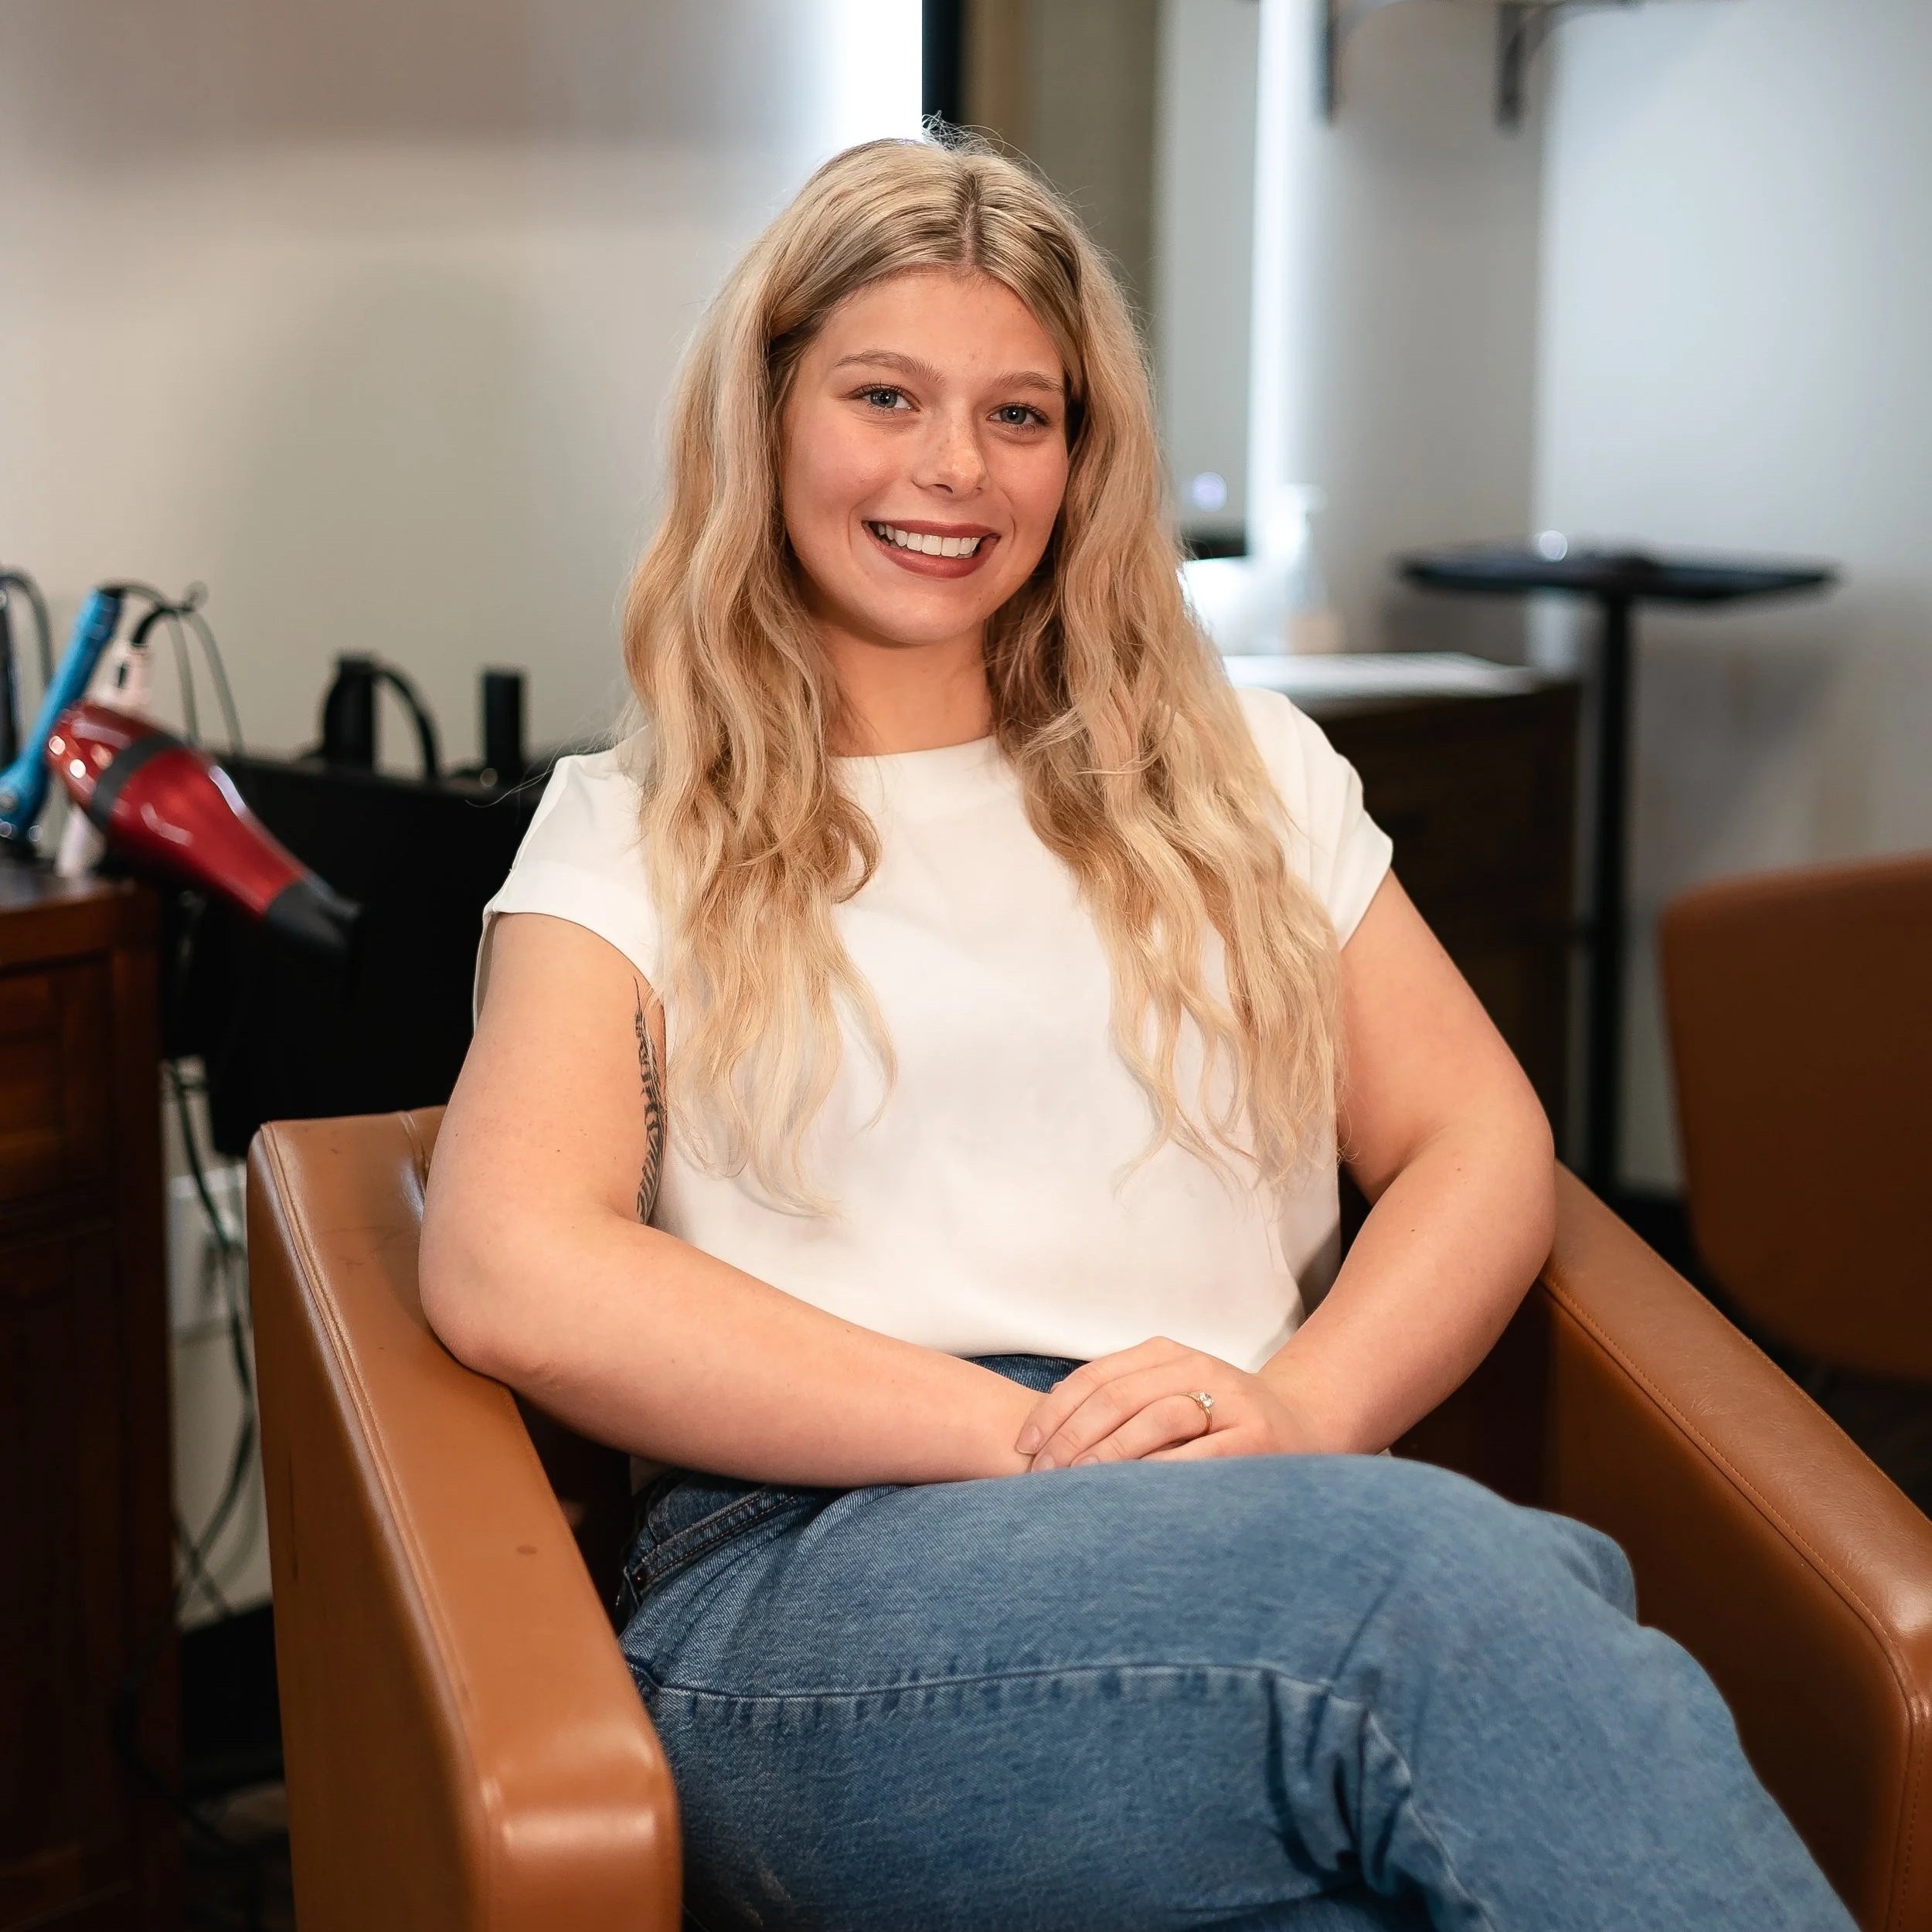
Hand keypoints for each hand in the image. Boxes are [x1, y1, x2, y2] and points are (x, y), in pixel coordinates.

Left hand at [1013, 1337, 1331, 1469]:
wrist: (1307, 1428)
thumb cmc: (1223, 1421)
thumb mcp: (1173, 1394)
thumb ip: (1122, 1401)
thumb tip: (1047, 1421)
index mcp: (1171, 1354)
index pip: (1096, 1377)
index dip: (1055, 1412)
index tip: (1026, 1447)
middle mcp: (1200, 1367)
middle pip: (1117, 1397)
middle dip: (1072, 1440)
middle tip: (1043, 1477)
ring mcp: (1231, 1402)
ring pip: (1153, 1419)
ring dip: (1107, 1457)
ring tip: (1076, 1488)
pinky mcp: (1254, 1440)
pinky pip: (1195, 1457)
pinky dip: (1156, 1476)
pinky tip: (1129, 1498)